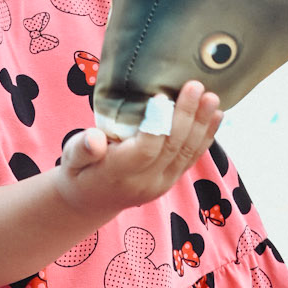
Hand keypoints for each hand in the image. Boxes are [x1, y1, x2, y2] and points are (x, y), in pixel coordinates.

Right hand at [57, 81, 222, 223]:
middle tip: (195, 86)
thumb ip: (82, 148)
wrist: (91, 201)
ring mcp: (161, 183)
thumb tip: (94, 139)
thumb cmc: (80, 170)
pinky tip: (216, 115)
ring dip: (202, 124)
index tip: (161, 96)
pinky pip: (192, 158)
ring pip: (187, 153)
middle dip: (186, 116)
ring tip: (212, 97)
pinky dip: (206, 136)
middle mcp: (144, 182)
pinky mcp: (171, 179)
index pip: (145, 150)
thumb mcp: (71, 159)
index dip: (156, 125)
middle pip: (171, 148)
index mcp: (118, 173)